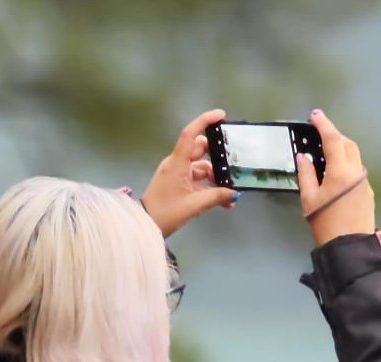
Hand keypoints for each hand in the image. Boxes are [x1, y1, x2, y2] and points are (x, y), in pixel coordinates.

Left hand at [142, 109, 237, 236]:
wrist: (145, 226)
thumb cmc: (166, 212)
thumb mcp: (194, 205)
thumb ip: (217, 197)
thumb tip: (235, 193)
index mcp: (177, 163)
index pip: (190, 134)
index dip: (205, 121)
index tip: (221, 115)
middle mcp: (176, 164)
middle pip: (199, 151)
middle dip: (217, 157)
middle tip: (232, 165)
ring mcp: (176, 174)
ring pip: (201, 168)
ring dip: (215, 178)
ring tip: (230, 194)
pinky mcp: (177, 184)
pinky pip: (197, 181)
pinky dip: (208, 188)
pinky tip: (222, 200)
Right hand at [297, 110, 374, 245]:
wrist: (349, 246)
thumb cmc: (325, 223)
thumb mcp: (309, 199)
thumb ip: (306, 174)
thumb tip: (303, 157)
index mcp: (341, 171)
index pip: (333, 139)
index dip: (323, 125)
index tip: (315, 115)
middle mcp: (356, 171)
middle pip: (347, 144)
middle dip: (334, 136)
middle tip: (319, 134)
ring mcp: (365, 181)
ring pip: (354, 156)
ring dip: (341, 149)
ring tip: (326, 153)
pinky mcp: (368, 192)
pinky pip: (356, 170)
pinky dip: (346, 164)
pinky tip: (335, 174)